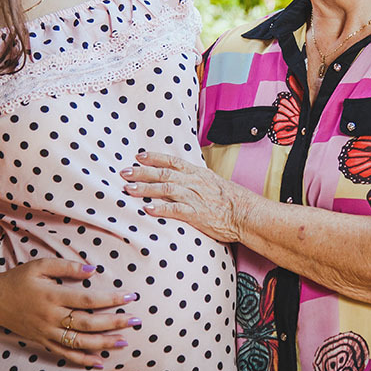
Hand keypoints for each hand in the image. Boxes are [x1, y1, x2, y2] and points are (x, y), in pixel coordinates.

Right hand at [0, 259, 137, 367]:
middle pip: (88, 323)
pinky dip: (82, 360)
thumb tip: (92, 270)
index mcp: (53, 296)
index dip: (111, 299)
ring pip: (79, 342)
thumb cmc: (19, 279)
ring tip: (124, 342)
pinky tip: (100, 362)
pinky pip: (65, 354)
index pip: (88, 299)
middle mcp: (51, 317)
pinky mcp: (42, 341)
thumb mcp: (41, 266)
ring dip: (104, 343)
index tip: (130, 296)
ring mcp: (47, 332)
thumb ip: (67, 267)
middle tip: (136, 320)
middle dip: (114, 322)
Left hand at [120, 151, 253, 242]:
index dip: (154, 158)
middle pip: (163, 174)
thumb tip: (181, 179)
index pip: (172, 161)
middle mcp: (194, 182)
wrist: (246, 213)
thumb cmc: (231, 200)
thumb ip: (196, 180)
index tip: (139, 156)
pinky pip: (175, 210)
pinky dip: (160, 209)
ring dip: (145, 189)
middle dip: (142, 173)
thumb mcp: (213, 183)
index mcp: (198, 173)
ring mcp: (195, 197)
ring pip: (166, 189)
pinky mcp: (197, 214)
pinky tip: (147, 210)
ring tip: (128, 190)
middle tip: (124, 172)